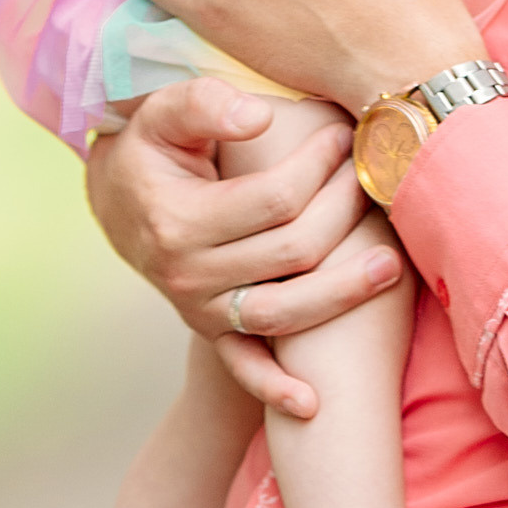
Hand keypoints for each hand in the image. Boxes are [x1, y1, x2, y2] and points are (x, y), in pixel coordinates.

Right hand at [83, 79, 399, 416]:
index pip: (273, 199)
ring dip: (340, 294)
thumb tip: (260, 117)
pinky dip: (274, 389)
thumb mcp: (163, 111)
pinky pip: (243, 367)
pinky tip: (313, 403)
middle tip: (371, 177)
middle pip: (291, 252)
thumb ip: (205, 104)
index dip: (317, 164)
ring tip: (391, 266)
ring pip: (282, 313)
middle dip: (343, 211)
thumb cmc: (151, 145)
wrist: (116, 198)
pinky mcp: (210, 329)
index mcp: (179, 221)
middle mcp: (188, 274)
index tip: (342, 133)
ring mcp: (200, 308)